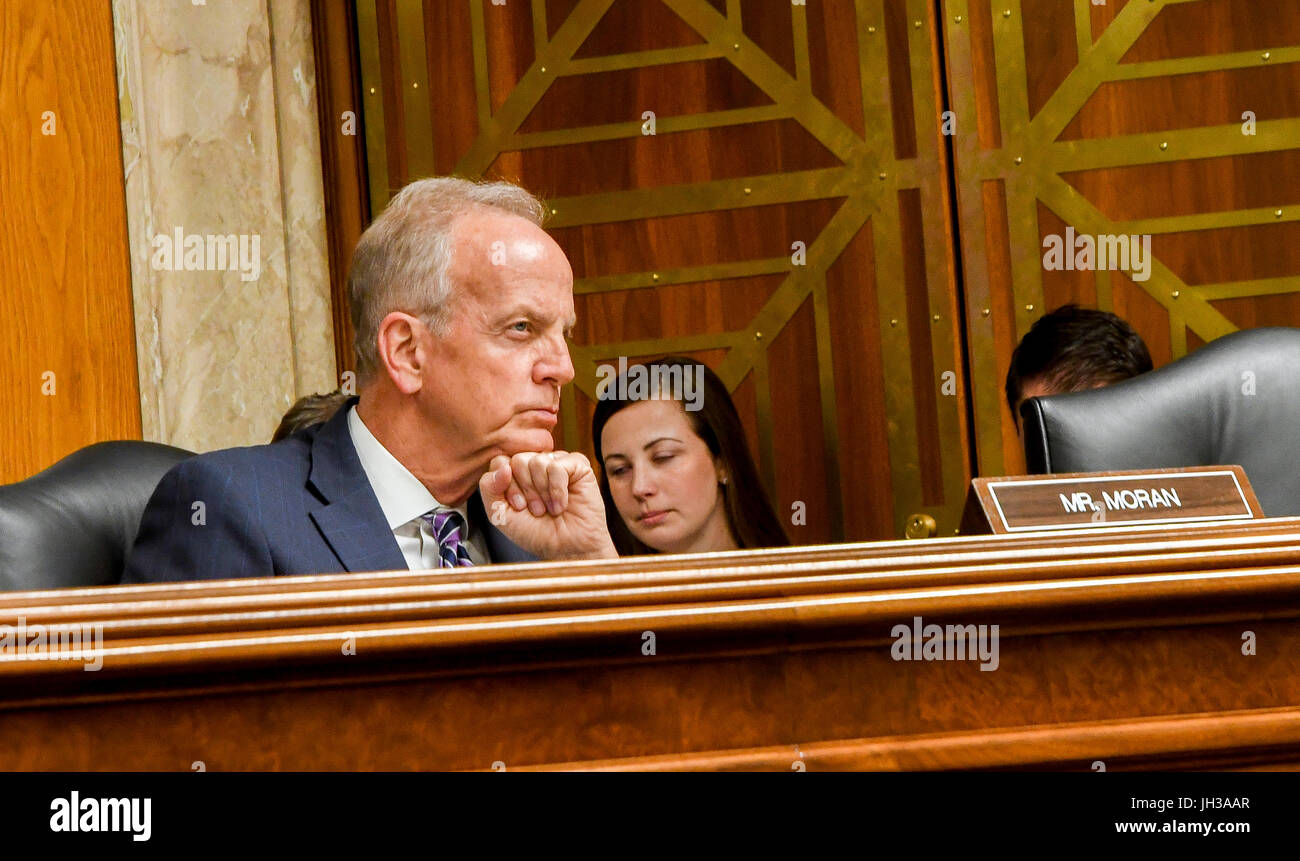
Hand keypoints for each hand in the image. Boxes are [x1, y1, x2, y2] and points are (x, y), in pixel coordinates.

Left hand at [479, 451, 617, 560]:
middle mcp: (536, 463)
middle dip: (526, 490)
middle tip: (536, 509)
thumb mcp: (500, 514)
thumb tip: (502, 467)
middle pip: (518, 460)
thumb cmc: (537, 533)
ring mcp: (557, 462)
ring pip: (537, 461)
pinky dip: (557, 490)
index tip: (519, 507)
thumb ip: (489, 488)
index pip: (501, 462)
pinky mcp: (577, 465)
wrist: (566, 548)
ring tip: (549, 508)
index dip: (507, 486)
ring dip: (543, 492)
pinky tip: (562, 504)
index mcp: (517, 473)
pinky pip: (557, 466)